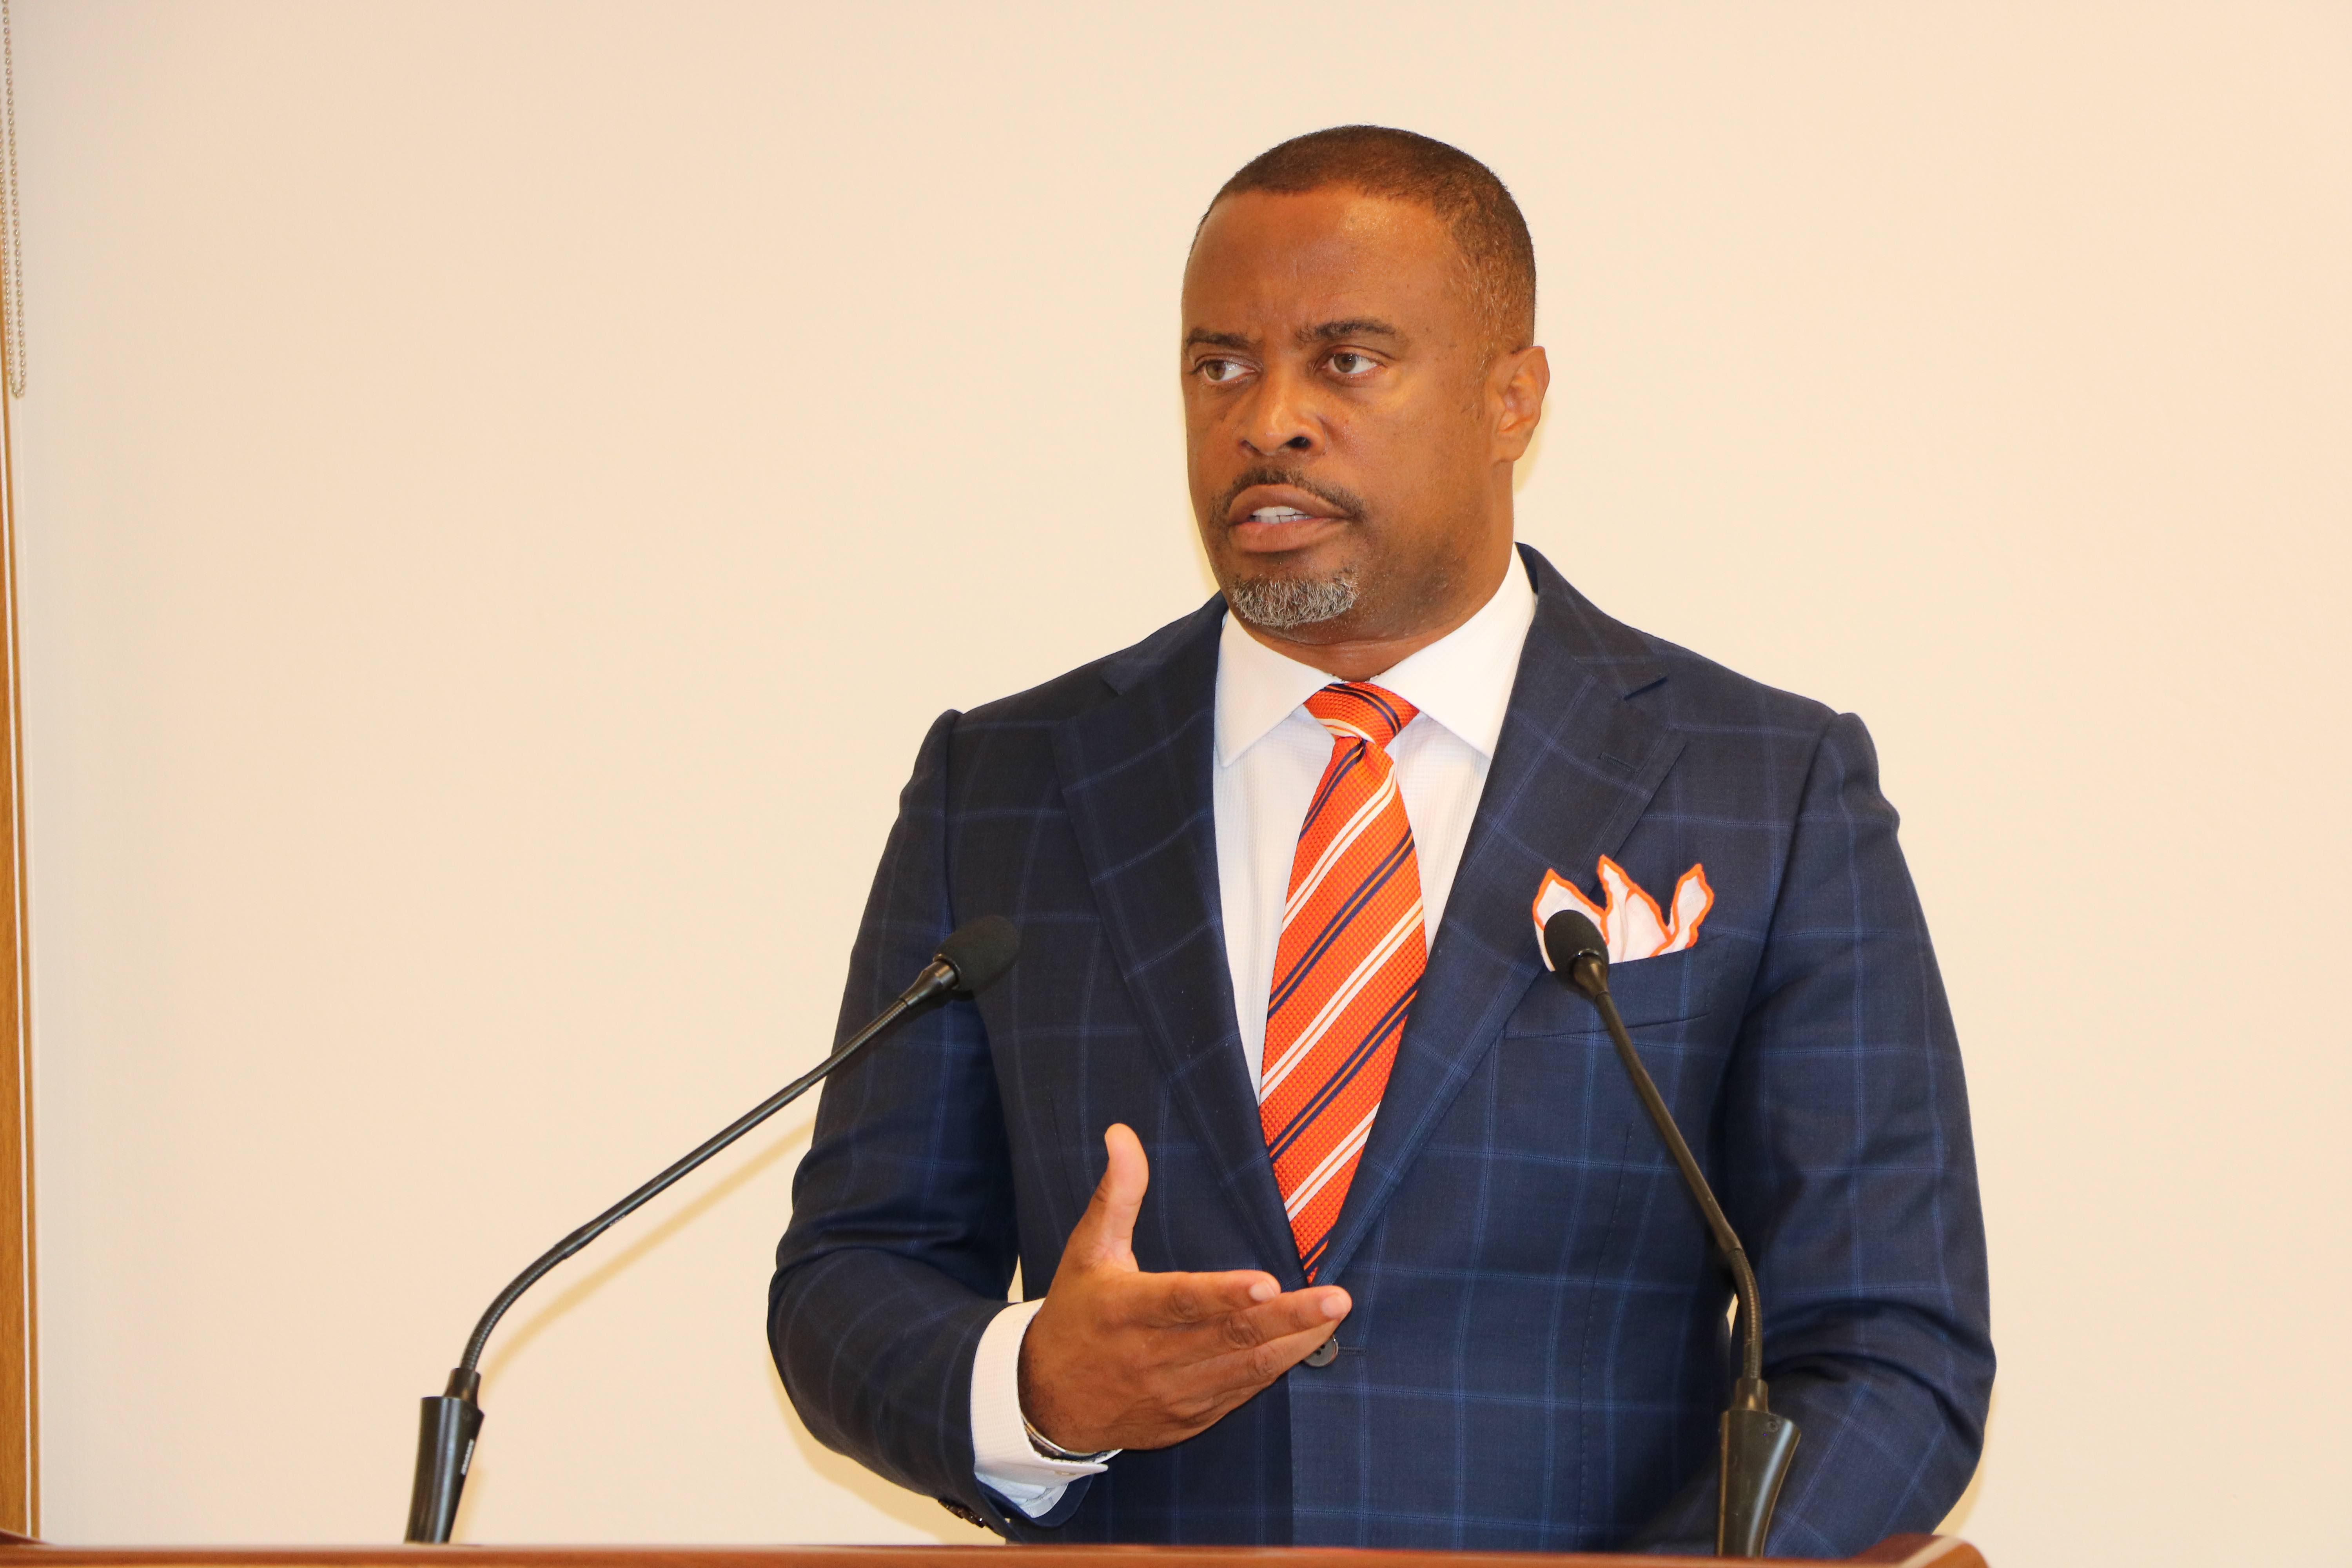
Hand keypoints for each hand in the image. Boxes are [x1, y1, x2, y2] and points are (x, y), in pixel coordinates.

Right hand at [1016, 1123, 1348, 1453]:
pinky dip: (1272, 1370)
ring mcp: (1172, 1393)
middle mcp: (1151, 1356)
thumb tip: (1122, 1135)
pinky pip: (1239, 1393)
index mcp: (1124, 1310)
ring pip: (1243, 1370)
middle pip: (1228, 1337)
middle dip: (1287, 1317)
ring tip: (1334, 1316)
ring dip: (1294, 1345)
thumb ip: (1117, 1195)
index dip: (1224, 1294)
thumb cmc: (1075, 1315)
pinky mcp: (1187, 1418)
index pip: (1181, 1301)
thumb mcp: (1087, 1251)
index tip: (1268, 1282)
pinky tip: (1305, 1345)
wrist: (1050, 1403)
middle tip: (1337, 1298)